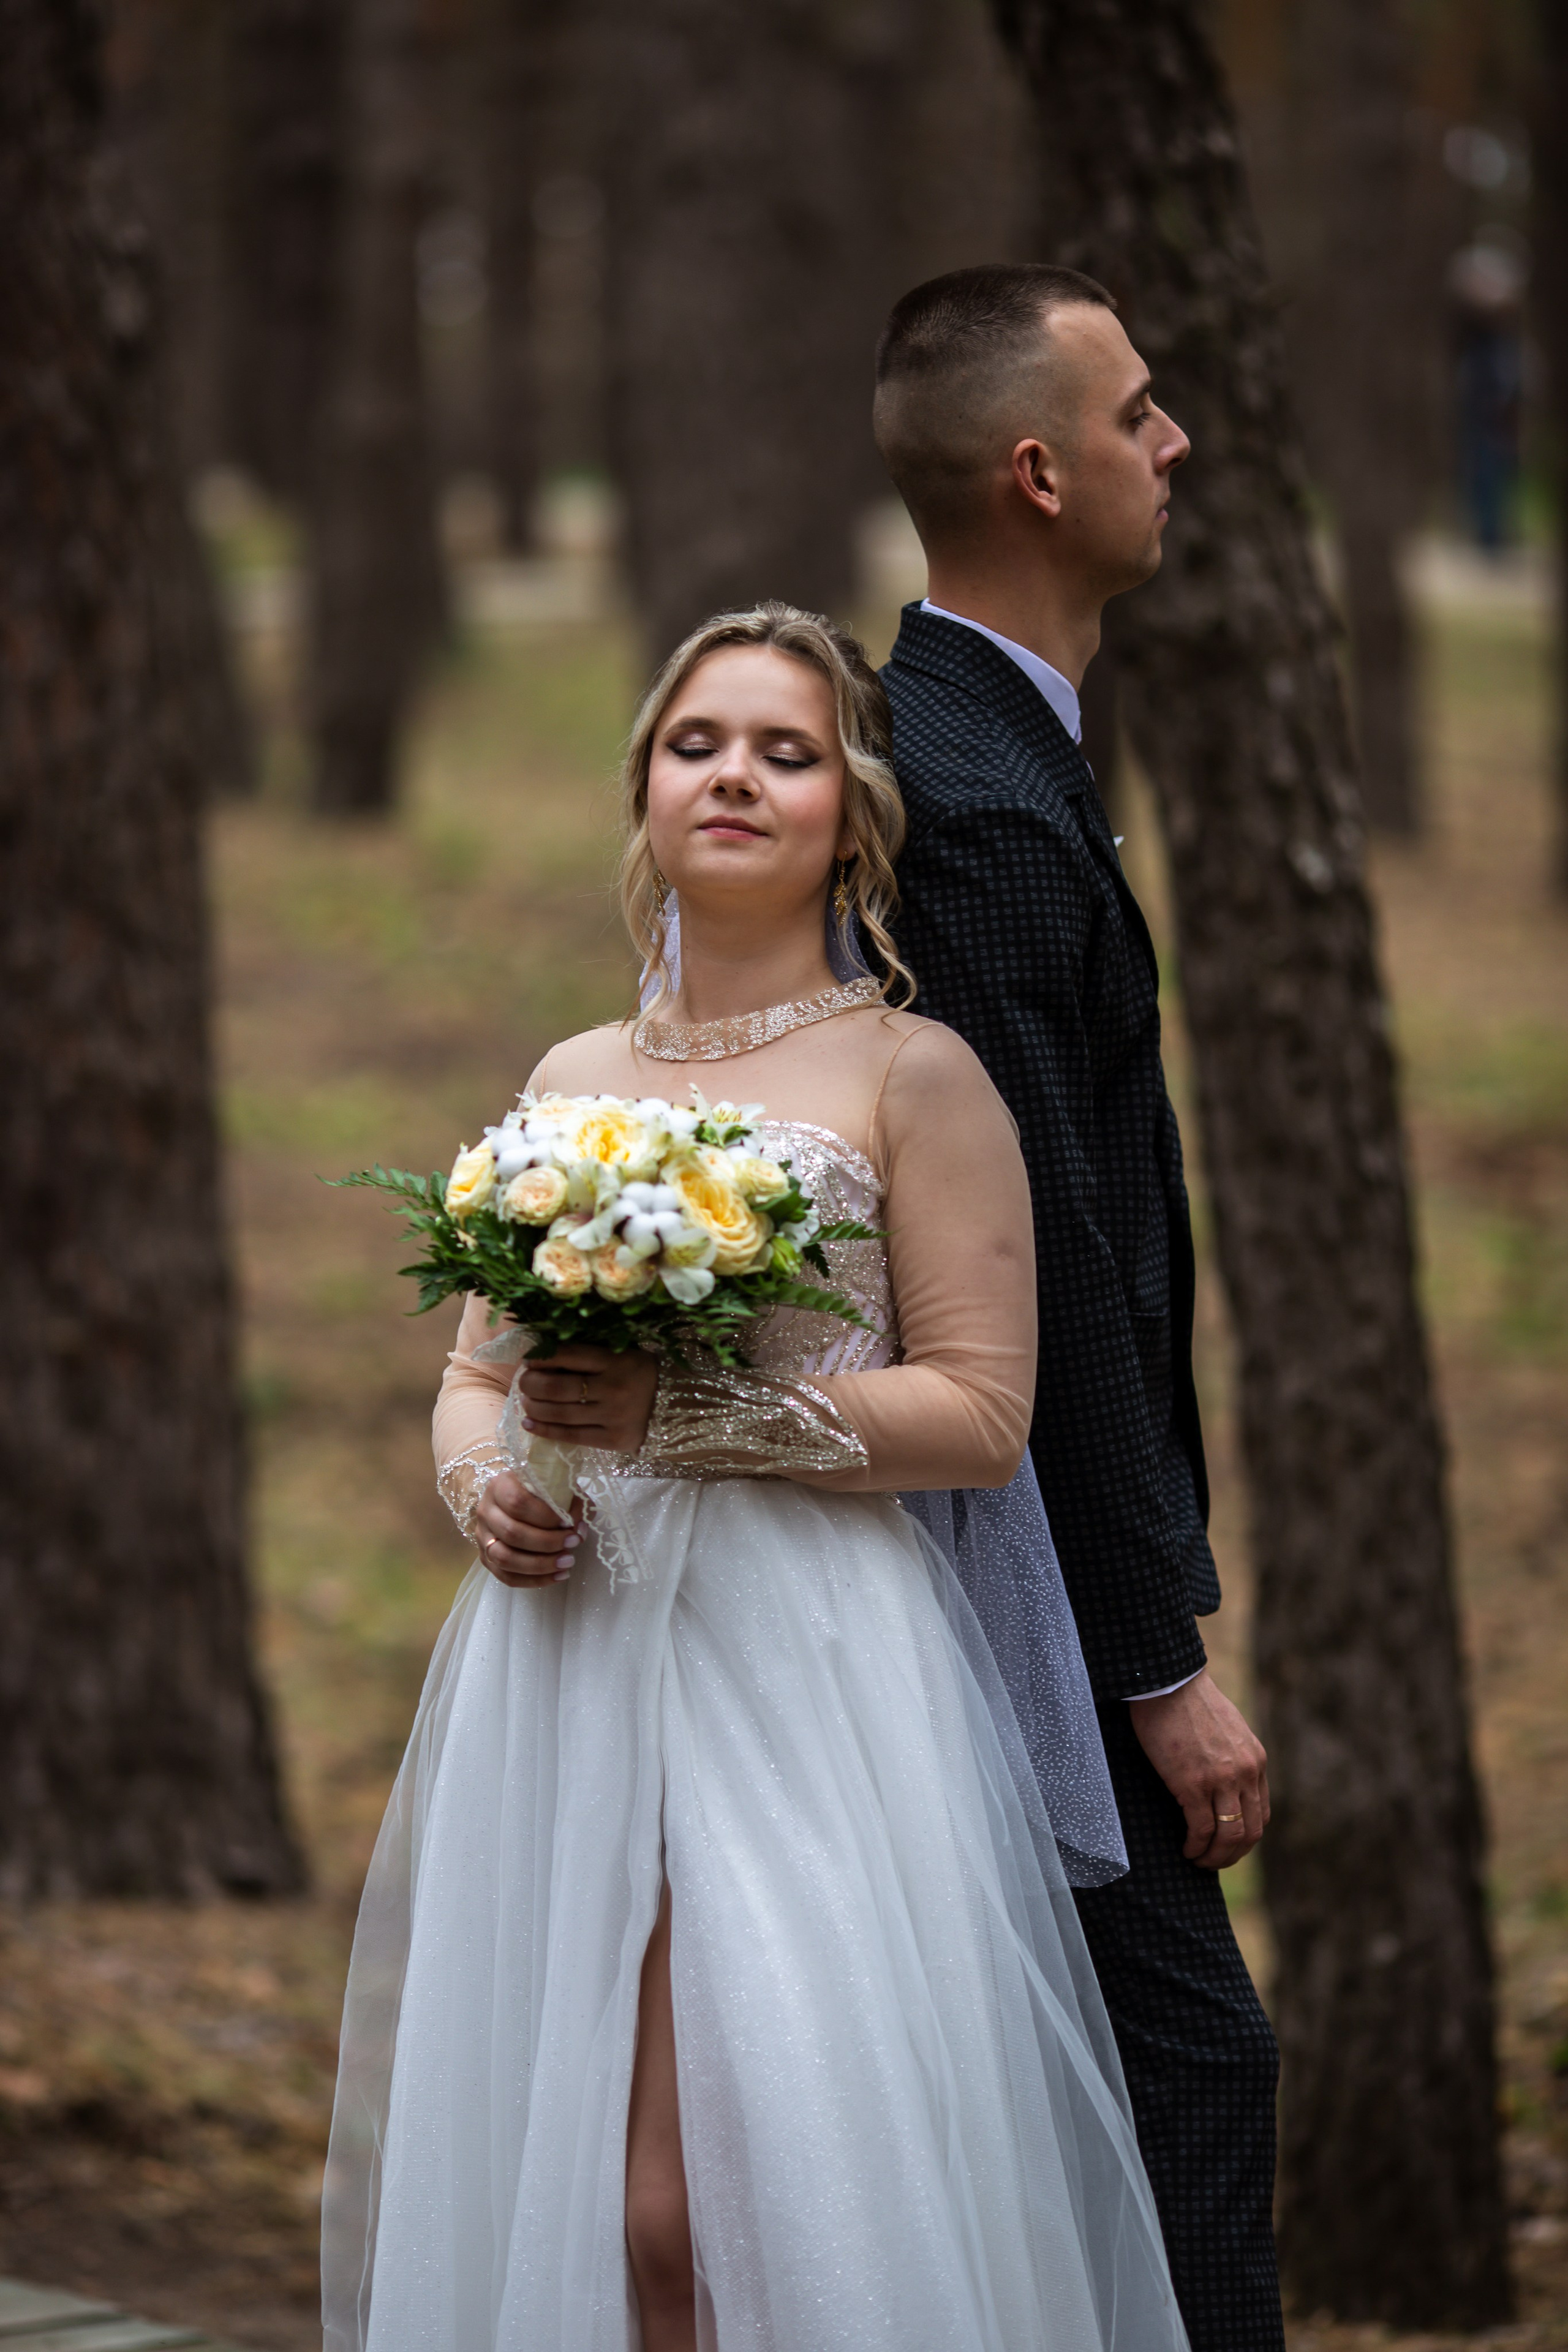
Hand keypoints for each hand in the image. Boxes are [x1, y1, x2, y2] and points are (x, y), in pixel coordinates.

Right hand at [474, 1471, 585, 1587]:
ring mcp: (483, 1537)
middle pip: (512, 1533)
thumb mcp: (556, 1486)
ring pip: (505, 1558)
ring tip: (567, 1563)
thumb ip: (570, 1502)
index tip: (570, 1523)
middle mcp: (486, 1511)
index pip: (517, 1502)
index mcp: (500, 1486)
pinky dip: (534, 1580)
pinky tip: (557, 1576)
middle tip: (573, 1543)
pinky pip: (507, 1577)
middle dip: (547, 1542)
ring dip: (540, 1565)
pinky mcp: (486, 1558)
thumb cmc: (541, 1491)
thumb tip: (578, 1528)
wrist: (517, 1498)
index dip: (545, 1516)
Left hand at [518, 1342, 658, 1453]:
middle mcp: (614, 1388)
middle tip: (523, 1383)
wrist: (678, 1408)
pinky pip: (570, 1436)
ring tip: (525, 1402)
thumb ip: (589, 1355)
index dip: (541, 1357)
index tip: (529, 1359)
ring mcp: (613, 1416)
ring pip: (560, 1414)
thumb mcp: (623, 1355)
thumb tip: (543, 1356)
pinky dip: (545, 1430)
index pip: (568, 1355)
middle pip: (557, 1387)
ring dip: (534, 1407)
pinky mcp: (613, 1440)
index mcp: (617, 1360)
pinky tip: (530, 1423)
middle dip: (531, 1384)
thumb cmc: (643, 1376)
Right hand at [1129, 1669, 1269, 1868]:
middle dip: (1232, 1855)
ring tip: (1198, 1861)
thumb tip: (1225, 1781)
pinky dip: (1195, 1845)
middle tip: (1213, 1862)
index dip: (1246, 1837)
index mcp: (1255, 1761)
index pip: (1262, 1814)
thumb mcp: (1228, 1729)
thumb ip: (1234, 1756)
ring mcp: (1220, 1780)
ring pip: (1229, 1836)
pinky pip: (1201, 1828)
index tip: (1228, 1845)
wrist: (1168, 1682)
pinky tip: (1186, 1849)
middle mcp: (1244, 1773)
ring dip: (1215, 1857)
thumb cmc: (1190, 1701)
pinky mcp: (1192, 1784)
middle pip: (1250, 1832)